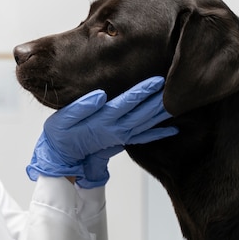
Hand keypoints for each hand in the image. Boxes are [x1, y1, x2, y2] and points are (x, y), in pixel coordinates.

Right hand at [26, 76, 177, 186]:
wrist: (61, 159)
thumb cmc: (59, 136)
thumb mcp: (63, 119)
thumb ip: (81, 106)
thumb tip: (101, 95)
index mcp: (103, 120)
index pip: (127, 102)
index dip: (143, 91)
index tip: (157, 80)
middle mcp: (116, 129)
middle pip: (143, 113)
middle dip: (159, 99)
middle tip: (175, 85)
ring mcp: (120, 136)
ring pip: (147, 124)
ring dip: (162, 113)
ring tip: (178, 102)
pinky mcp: (120, 142)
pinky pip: (144, 137)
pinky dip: (159, 133)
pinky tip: (173, 128)